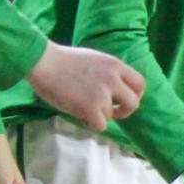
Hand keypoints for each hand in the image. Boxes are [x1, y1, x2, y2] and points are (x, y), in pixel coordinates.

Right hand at [27, 43, 145, 131]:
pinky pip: (101, 125)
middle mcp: (113, 79)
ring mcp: (102, 94)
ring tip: (82, 105)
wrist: (44, 62)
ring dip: (99, 115)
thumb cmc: (63, 61)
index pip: (139, 83)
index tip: (126, 100)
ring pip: (111, 115)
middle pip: (134, 102)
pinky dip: (91, 123)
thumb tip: (118, 87)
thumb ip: (109, 72)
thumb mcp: (95, 59)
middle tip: (114, 112)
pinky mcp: (90, 108)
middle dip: (125, 111)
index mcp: (115, 65)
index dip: (136, 94)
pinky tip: (79, 114)